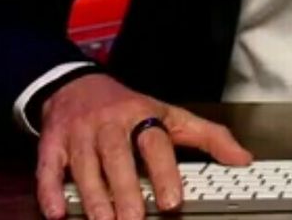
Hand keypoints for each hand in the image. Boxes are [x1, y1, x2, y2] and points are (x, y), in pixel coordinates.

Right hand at [36, 73, 251, 219]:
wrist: (76, 84)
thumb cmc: (129, 108)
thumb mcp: (170, 114)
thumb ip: (207, 137)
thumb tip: (243, 159)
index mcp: (142, 115)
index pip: (155, 142)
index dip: (164, 171)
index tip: (172, 200)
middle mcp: (110, 122)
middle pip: (117, 156)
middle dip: (125, 191)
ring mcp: (80, 132)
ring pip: (85, 165)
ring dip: (93, 197)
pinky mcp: (53, 143)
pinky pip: (49, 167)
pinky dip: (50, 189)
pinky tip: (57, 212)